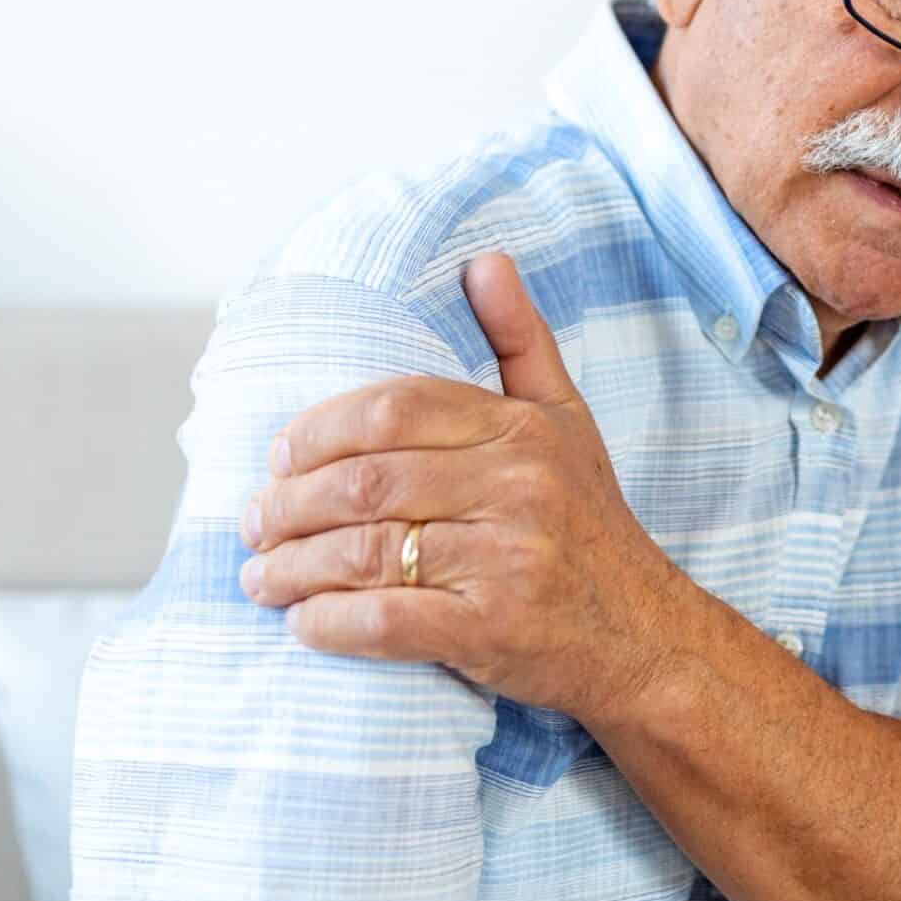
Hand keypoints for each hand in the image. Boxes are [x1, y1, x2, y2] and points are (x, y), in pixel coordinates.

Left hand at [237, 250, 686, 730]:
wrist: (645, 638)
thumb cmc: (591, 527)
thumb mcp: (568, 421)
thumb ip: (521, 341)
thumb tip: (484, 262)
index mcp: (523, 430)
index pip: (394, 407)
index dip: (319, 430)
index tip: (279, 458)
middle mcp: (518, 486)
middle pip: (364, 481)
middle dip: (288, 505)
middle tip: (254, 524)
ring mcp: (507, 559)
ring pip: (364, 551)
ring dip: (292, 568)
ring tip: (262, 578)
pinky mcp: (495, 630)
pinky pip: (388, 620)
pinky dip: (330, 624)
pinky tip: (304, 623)